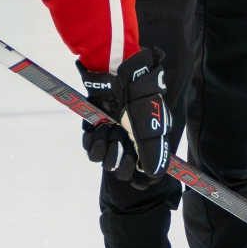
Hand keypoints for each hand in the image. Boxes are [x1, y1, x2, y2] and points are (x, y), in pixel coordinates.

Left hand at [79, 47, 171, 187]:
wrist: (118, 71)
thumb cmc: (140, 95)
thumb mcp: (152, 122)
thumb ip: (154, 150)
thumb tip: (155, 176)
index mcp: (148, 141)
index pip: (143, 170)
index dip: (138, 174)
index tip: (135, 171)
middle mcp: (130, 142)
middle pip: (122, 169)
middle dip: (121, 158)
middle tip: (122, 138)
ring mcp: (112, 136)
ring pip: (105, 161)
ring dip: (105, 147)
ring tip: (109, 128)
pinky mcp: (95, 129)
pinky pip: (91, 148)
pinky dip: (93, 141)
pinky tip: (99, 127)